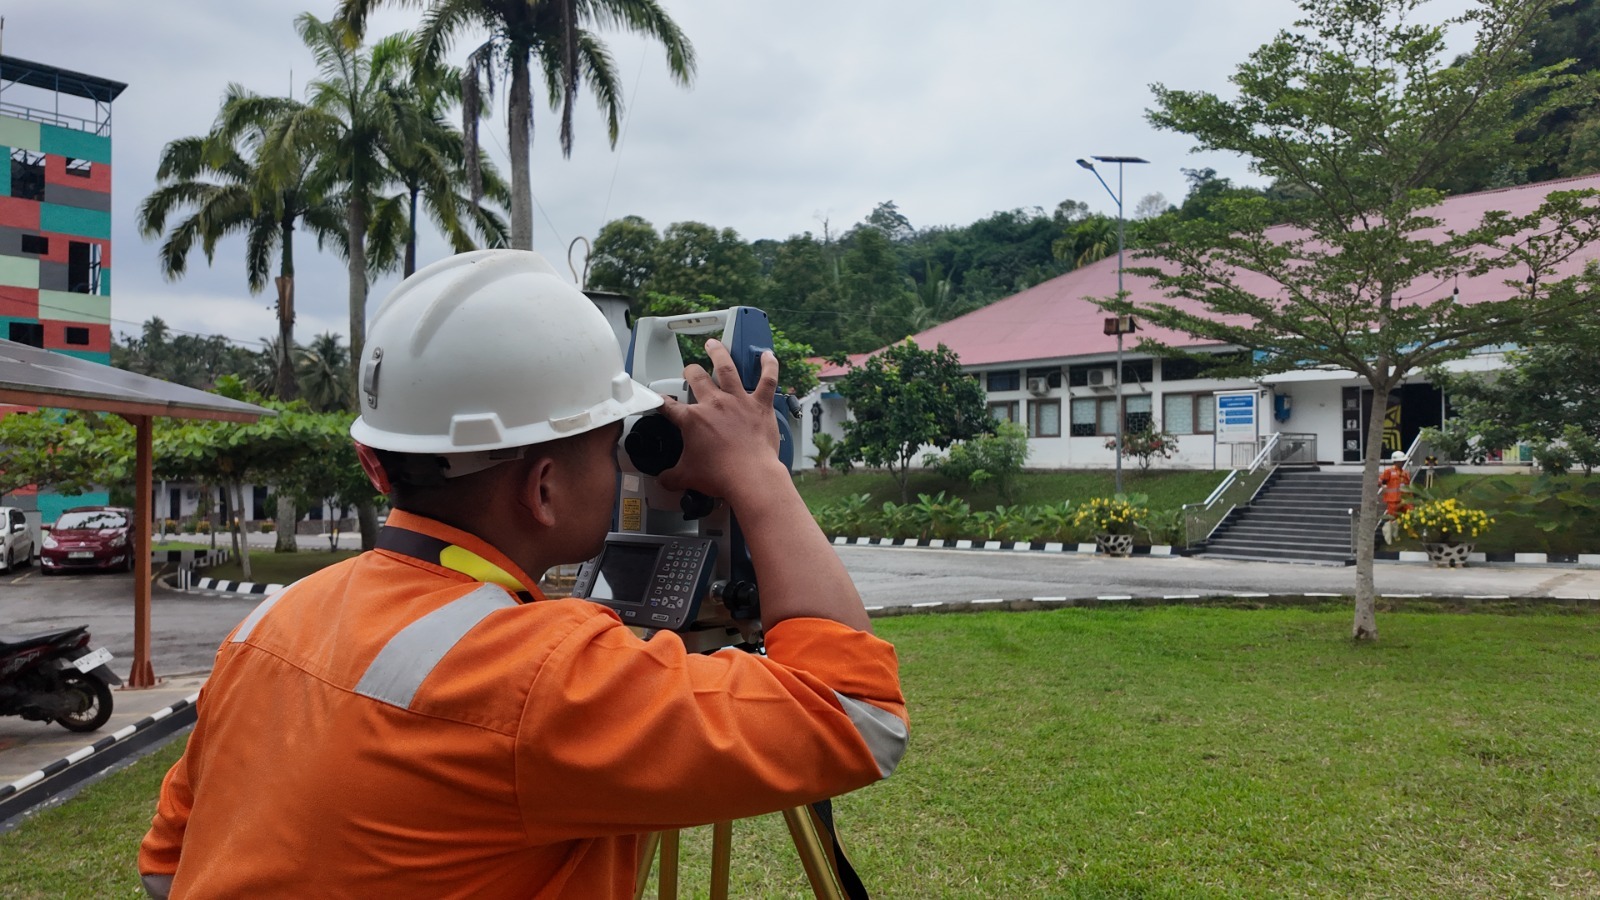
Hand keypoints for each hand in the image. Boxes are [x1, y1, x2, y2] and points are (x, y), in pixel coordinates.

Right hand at [656, 339, 786, 501]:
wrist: (750, 476)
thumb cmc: (721, 475)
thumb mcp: (686, 477)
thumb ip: (671, 476)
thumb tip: (664, 480)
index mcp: (692, 420)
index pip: (670, 406)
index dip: (661, 401)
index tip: (660, 400)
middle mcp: (714, 404)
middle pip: (696, 378)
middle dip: (690, 371)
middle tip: (689, 370)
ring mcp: (738, 401)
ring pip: (726, 368)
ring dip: (718, 353)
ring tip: (714, 345)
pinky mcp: (760, 405)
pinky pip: (767, 379)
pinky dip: (769, 366)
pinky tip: (768, 355)